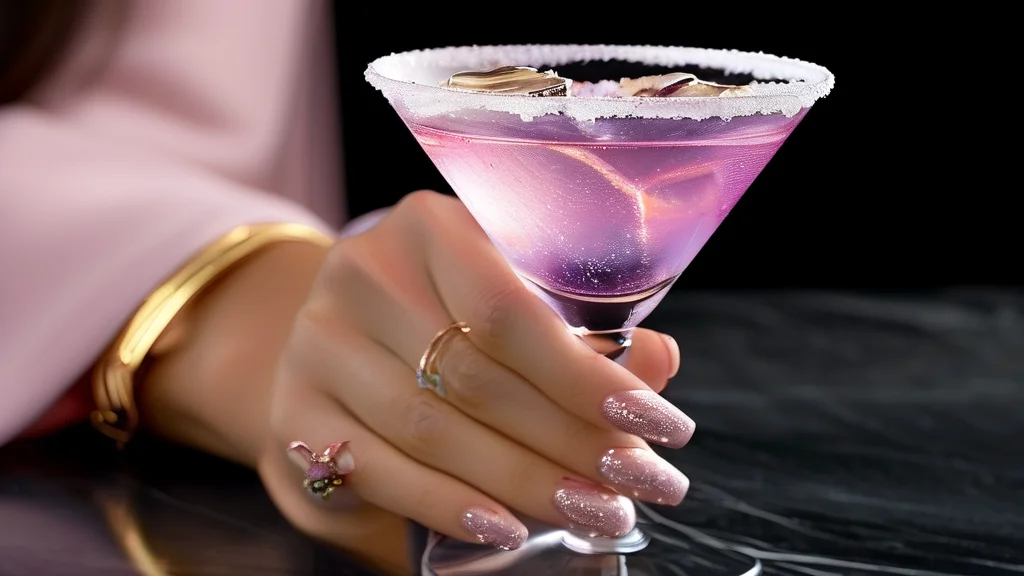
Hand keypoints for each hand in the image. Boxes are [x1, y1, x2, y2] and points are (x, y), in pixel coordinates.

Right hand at [257, 191, 693, 569]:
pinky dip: (447, 504)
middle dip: (571, 440)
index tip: (660, 426)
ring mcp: (318, 343)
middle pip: (476, 374)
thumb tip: (659, 363)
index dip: (586, 377)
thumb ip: (582, 328)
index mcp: (428, 227)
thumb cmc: (447, 317)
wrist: (344, 343)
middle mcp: (363, 274)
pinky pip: (379, 469)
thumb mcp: (512, 299)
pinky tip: (506, 525)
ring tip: (594, 510)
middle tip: (641, 483)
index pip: (510, 309)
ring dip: (524, 480)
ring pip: (432, 427)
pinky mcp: (295, 411)